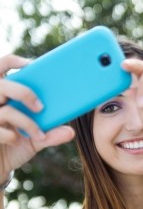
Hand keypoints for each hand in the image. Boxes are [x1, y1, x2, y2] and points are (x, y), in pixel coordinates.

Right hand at [0, 54, 74, 179]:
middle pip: (3, 85)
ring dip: (26, 122)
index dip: (12, 61)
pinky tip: (16, 141)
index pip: (1, 67)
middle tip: (40, 106)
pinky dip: (12, 136)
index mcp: (4, 95)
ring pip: (6, 111)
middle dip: (24, 93)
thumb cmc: (14, 147)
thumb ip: (50, 134)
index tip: (30, 64)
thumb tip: (71, 132)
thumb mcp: (35, 140)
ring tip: (38, 133)